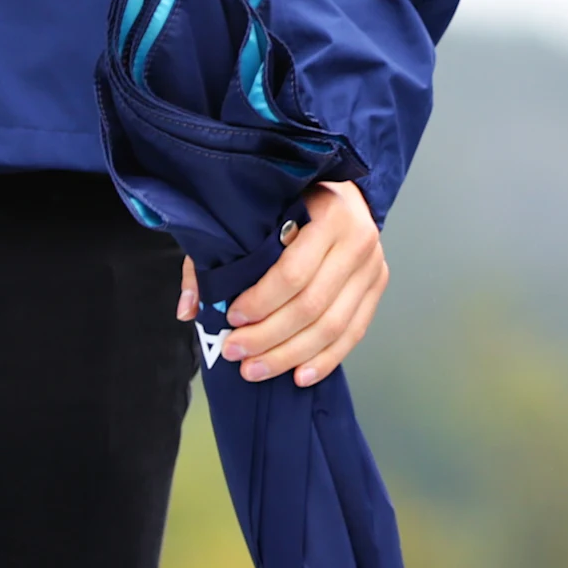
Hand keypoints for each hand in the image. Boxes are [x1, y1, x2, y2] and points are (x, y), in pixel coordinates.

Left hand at [221, 181, 387, 386]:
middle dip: (269, 336)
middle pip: (312, 305)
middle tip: (235, 352)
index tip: (232, 318)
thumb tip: (190, 310)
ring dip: (291, 355)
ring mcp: (373, 265)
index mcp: (329, 215)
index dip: (260, 302)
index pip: (293, 272)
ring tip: (255, 369)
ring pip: (333, 326)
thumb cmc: (290, 202)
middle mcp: (358, 240)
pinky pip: (353, 333)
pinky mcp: (377, 285)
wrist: (343, 191)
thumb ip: (217, 257)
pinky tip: (299, 376)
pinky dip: (325, 360)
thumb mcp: (251, 215)